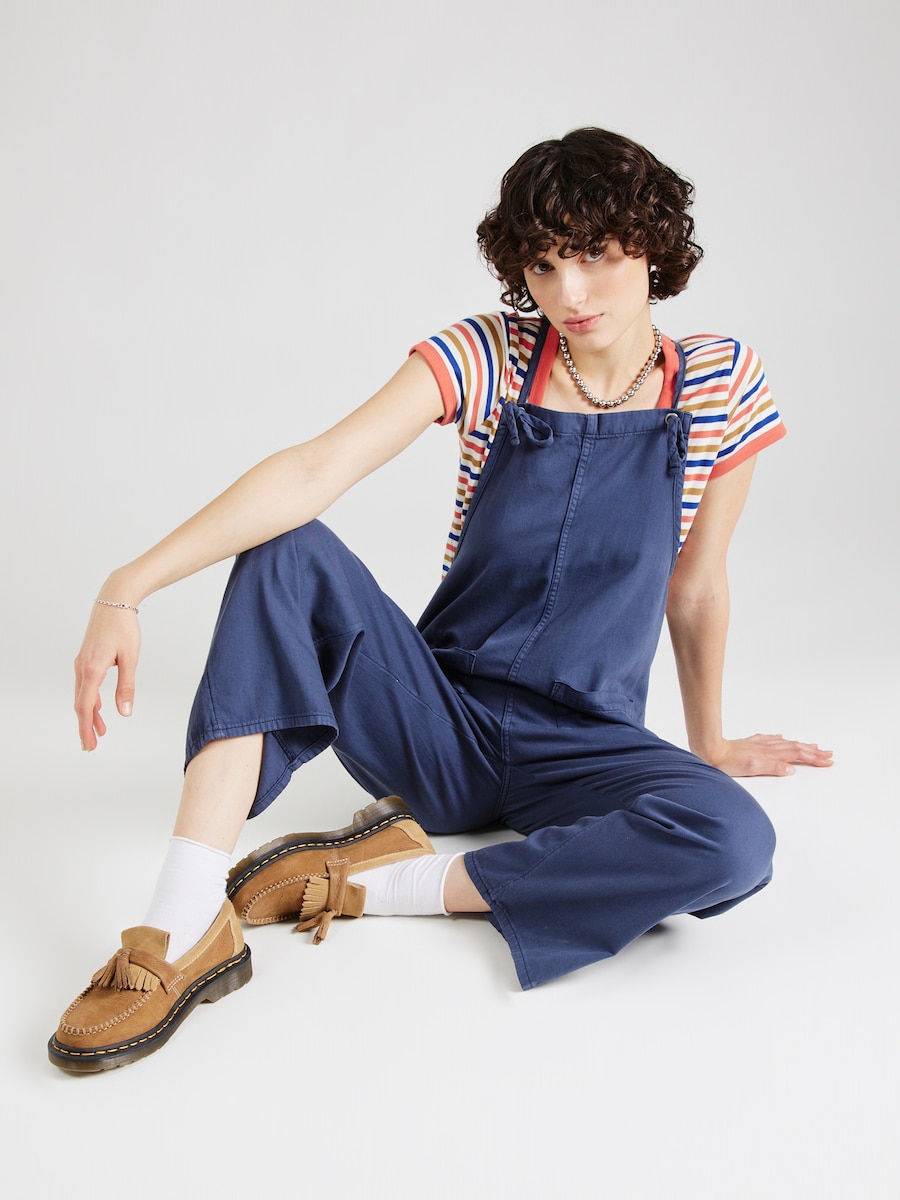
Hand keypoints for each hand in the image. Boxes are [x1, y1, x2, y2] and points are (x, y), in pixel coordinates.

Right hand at [74, 601, 141, 750]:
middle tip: (91, 746)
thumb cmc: (124, 627)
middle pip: (80, 704)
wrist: (115, 600)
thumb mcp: (130, 658)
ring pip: (82, 695)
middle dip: (86, 726)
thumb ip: (126, 687)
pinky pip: (84, 684)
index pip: (85, 706)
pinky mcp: (86, 657)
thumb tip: (124, 713)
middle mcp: (82, 667)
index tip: (89, 745)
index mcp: (92, 669)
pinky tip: (98, 707)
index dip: (86, 728)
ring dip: (89, 714)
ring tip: (99, 731)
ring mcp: (82, 662)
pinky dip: (90, 699)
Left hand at [702, 733, 833, 777]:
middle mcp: (767, 748)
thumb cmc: (728, 763)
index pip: (797, 755)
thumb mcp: (752, 769)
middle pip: (795, 748)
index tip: (827, 761)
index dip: (813, 758)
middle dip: (813, 751)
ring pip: (785, 744)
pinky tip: (782, 738)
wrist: (710, 751)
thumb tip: (791, 769)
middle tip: (828, 754)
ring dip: (801, 745)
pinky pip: (770, 740)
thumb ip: (773, 768)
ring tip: (813, 746)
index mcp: (770, 755)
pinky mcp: (750, 744)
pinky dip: (780, 740)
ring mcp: (759, 745)